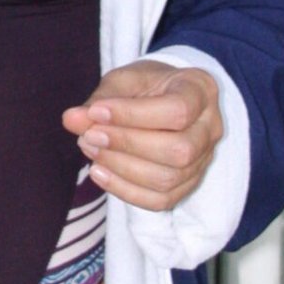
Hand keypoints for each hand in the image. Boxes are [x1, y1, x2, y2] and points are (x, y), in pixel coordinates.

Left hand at [62, 60, 222, 212]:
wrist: (165, 99)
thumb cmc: (145, 87)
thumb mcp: (123, 82)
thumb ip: (100, 100)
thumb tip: (71, 120)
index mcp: (201, 91)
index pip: (177, 111)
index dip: (133, 115)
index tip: (96, 112)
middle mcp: (211, 128)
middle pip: (178, 150)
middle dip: (127, 145)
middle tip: (90, 135)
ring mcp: (203, 160)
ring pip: (168, 179)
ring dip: (121, 168)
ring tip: (91, 149)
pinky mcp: (188, 185)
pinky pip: (161, 201)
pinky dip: (124, 190)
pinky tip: (99, 172)